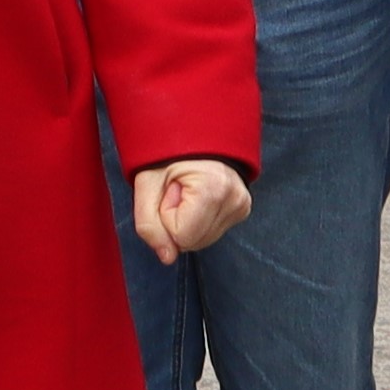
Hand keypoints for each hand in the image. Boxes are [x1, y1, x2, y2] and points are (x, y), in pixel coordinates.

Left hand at [133, 158, 250, 265]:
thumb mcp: (145, 183)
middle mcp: (235, 198)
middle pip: (194, 242)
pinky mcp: (243, 208)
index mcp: (213, 189)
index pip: (181, 237)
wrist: (190, 131)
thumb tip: (167, 257)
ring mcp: (243, 203)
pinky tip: (197, 196)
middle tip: (176, 190)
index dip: (165, 216)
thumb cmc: (165, 153)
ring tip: (186, 191)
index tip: (168, 189)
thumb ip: (149, 224)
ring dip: (188, 221)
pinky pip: (213, 231)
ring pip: (204, 240)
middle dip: (177, 221)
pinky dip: (200, 220)